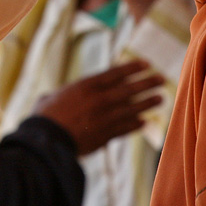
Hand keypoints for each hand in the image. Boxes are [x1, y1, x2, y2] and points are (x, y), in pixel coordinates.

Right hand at [33, 59, 162, 155]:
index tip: (146, 64)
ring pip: (132, 108)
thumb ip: (65, 93)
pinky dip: (135, 125)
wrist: (48, 141)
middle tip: (161, 79)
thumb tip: (63, 95)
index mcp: (86, 86)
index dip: (132, 68)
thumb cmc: (44, 116)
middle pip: (129, 89)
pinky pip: (125, 128)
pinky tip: (144, 122)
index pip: (115, 73)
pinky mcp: (105, 136)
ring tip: (160, 98)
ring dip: (147, 103)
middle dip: (146, 83)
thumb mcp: (52, 96)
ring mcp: (104, 118)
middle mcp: (99, 100)